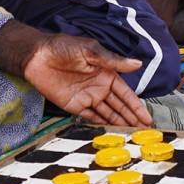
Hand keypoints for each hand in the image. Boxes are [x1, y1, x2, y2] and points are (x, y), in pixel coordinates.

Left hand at [23, 34, 152, 126]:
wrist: (37, 56)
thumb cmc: (62, 47)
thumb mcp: (90, 51)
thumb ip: (112, 61)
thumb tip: (137, 63)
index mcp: (106, 73)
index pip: (125, 93)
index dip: (136, 106)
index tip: (147, 118)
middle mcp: (99, 87)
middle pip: (119, 106)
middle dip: (131, 118)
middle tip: (144, 132)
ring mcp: (87, 97)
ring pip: (107, 114)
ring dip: (119, 124)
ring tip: (131, 136)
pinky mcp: (74, 105)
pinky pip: (90, 117)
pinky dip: (100, 125)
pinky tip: (111, 132)